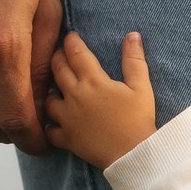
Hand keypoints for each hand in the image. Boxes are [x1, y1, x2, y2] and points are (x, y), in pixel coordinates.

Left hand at [45, 31, 157, 169]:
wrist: (134, 155)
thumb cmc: (139, 120)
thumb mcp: (142, 87)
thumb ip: (134, 60)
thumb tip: (132, 34)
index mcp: (93, 80)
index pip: (75, 52)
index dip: (71, 41)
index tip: (70, 36)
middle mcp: (75, 95)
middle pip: (57, 69)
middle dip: (57, 57)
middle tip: (59, 54)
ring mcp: (68, 118)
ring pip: (49, 98)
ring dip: (51, 90)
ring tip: (56, 88)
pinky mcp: (67, 139)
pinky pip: (49, 130)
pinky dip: (49, 125)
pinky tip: (53, 122)